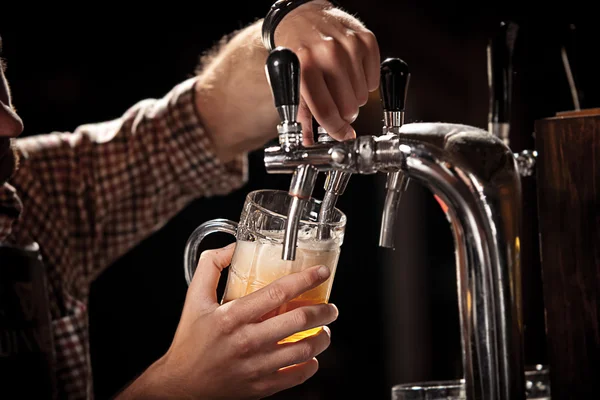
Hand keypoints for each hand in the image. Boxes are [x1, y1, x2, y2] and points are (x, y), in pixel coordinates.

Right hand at [117, 243, 338, 399]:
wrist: (181, 386)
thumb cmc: (189, 342)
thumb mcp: (193, 299)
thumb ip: (210, 267)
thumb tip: (232, 247)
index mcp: (232, 317)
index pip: (278, 292)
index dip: (305, 279)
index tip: (321, 272)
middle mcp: (247, 341)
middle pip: (299, 321)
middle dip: (324, 311)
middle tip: (330, 307)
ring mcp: (256, 366)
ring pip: (304, 349)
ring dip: (322, 337)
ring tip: (324, 330)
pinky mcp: (261, 386)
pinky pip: (297, 375)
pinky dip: (311, 364)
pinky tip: (311, 356)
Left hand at [194, 1, 379, 160]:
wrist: (302, 17)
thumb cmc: (295, 52)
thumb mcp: (290, 82)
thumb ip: (301, 115)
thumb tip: (309, 143)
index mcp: (305, 68)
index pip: (326, 112)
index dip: (336, 130)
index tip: (342, 136)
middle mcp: (328, 54)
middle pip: (349, 107)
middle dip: (343, 113)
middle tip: (335, 103)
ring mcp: (349, 45)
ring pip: (363, 97)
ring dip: (352, 97)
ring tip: (339, 83)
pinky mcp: (366, 40)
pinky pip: (373, 80)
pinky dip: (364, 82)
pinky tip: (350, 72)